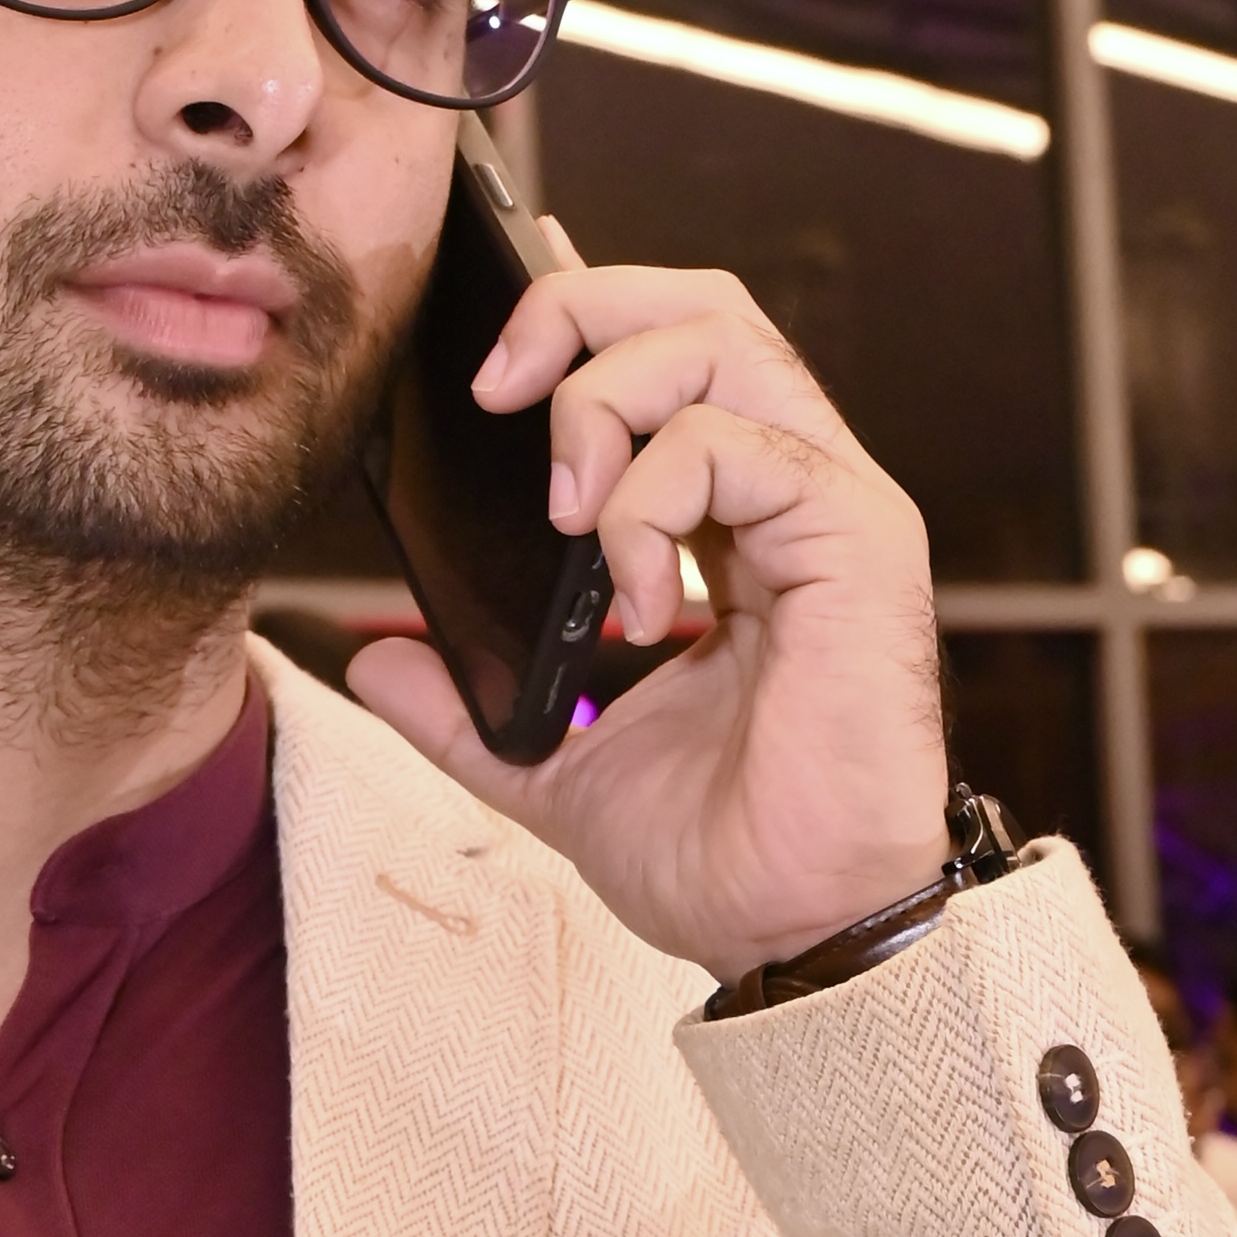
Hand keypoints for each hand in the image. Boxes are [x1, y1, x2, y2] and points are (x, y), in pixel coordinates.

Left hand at [348, 251, 947, 983]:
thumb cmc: (714, 851)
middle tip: (495, 394)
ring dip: (604, 402)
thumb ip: (463, 708)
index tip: (480, 385)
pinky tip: (635, 598)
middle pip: (699, 303)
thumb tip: (375, 660)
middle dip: (578, 310)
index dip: (574, 323)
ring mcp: (831, 505)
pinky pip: (738, 446)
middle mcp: (789, 489)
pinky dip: (653, 502)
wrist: (788, 933)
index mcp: (729, 518)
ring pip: (720, 339)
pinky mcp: (860, 539)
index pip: (668, 347)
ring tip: (566, 515)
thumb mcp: (551, 763)